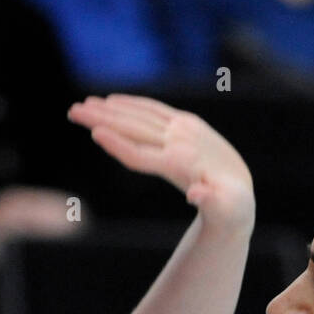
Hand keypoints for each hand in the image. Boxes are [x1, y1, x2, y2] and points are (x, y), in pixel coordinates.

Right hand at [68, 94, 254, 231]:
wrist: (240, 191)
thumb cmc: (229, 210)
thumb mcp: (224, 212)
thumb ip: (210, 203)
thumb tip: (198, 195)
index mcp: (183, 164)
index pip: (143, 154)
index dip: (118, 146)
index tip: (94, 133)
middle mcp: (181, 142)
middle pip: (134, 128)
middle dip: (102, 119)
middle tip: (73, 111)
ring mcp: (184, 129)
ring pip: (140, 115)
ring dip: (109, 109)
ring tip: (83, 105)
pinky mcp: (185, 124)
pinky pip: (153, 109)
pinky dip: (131, 104)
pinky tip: (112, 101)